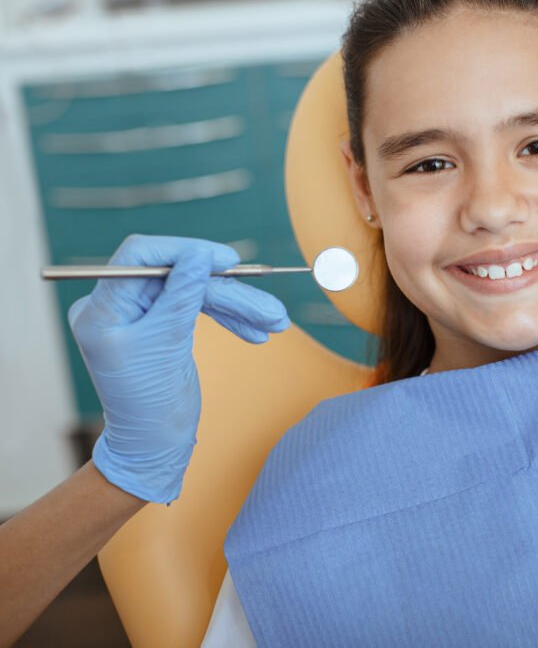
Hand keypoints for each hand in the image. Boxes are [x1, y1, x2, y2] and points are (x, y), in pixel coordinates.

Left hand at [69, 235, 290, 503]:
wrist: (152, 445)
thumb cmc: (150, 405)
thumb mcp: (167, 344)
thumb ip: (181, 295)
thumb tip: (198, 254)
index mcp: (102, 309)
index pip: (140, 257)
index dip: (185, 251)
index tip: (228, 260)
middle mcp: (117, 307)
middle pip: (179, 278)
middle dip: (227, 293)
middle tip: (270, 310)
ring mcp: (140, 316)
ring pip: (195, 294)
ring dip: (238, 307)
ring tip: (275, 323)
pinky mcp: (161, 326)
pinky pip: (197, 310)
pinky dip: (228, 319)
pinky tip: (256, 332)